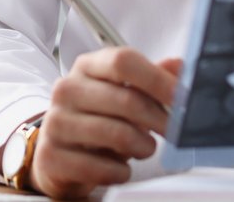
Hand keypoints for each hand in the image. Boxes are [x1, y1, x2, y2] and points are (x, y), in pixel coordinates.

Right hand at [30, 49, 181, 199]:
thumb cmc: (98, 120)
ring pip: (116, 134)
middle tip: (173, 132)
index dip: (158, 79)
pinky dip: (120, 172)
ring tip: (145, 148)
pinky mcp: (51, 155)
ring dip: (143, 146)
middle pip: (126, 99)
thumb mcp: (123, 95)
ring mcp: (55, 122)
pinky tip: (121, 168)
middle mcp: (67, 89)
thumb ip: (152, 80)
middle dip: (159, 119)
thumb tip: (178, 66)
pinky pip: (99, 167)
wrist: (59, 154)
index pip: (123, 61)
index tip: (181, 97)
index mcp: (87, 66)